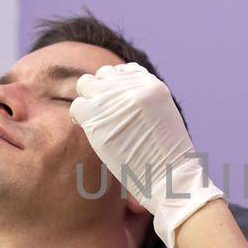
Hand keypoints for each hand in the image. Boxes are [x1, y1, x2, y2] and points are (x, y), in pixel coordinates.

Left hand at [70, 63, 224, 247]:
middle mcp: (133, 86)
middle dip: (99, 92)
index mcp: (152, 85)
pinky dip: (79, 117)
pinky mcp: (98, 116)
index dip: (114, 87)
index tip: (115, 106)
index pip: (122, 71)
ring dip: (87, 102)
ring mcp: (115, 100)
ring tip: (95, 123)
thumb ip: (142, 103)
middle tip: (102, 116)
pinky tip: (89, 131)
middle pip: (102, 74)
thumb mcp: (162, 117)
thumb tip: (120, 101)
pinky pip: (77, 106)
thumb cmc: (167, 158)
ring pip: (85, 85)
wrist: (170, 176)